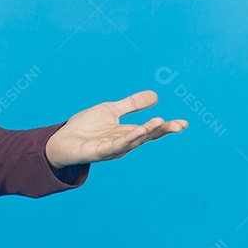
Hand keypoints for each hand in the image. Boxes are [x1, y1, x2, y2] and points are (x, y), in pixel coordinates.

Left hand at [45, 89, 185, 168]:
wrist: (62, 138)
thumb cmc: (86, 127)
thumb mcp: (111, 110)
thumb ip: (131, 104)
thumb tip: (156, 95)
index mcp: (127, 133)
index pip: (151, 130)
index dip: (167, 127)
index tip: (185, 123)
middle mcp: (123, 142)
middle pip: (146, 136)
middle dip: (162, 131)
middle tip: (178, 125)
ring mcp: (112, 148)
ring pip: (133, 140)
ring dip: (146, 132)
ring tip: (159, 122)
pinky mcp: (99, 152)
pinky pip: (116, 145)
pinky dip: (128, 139)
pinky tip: (138, 131)